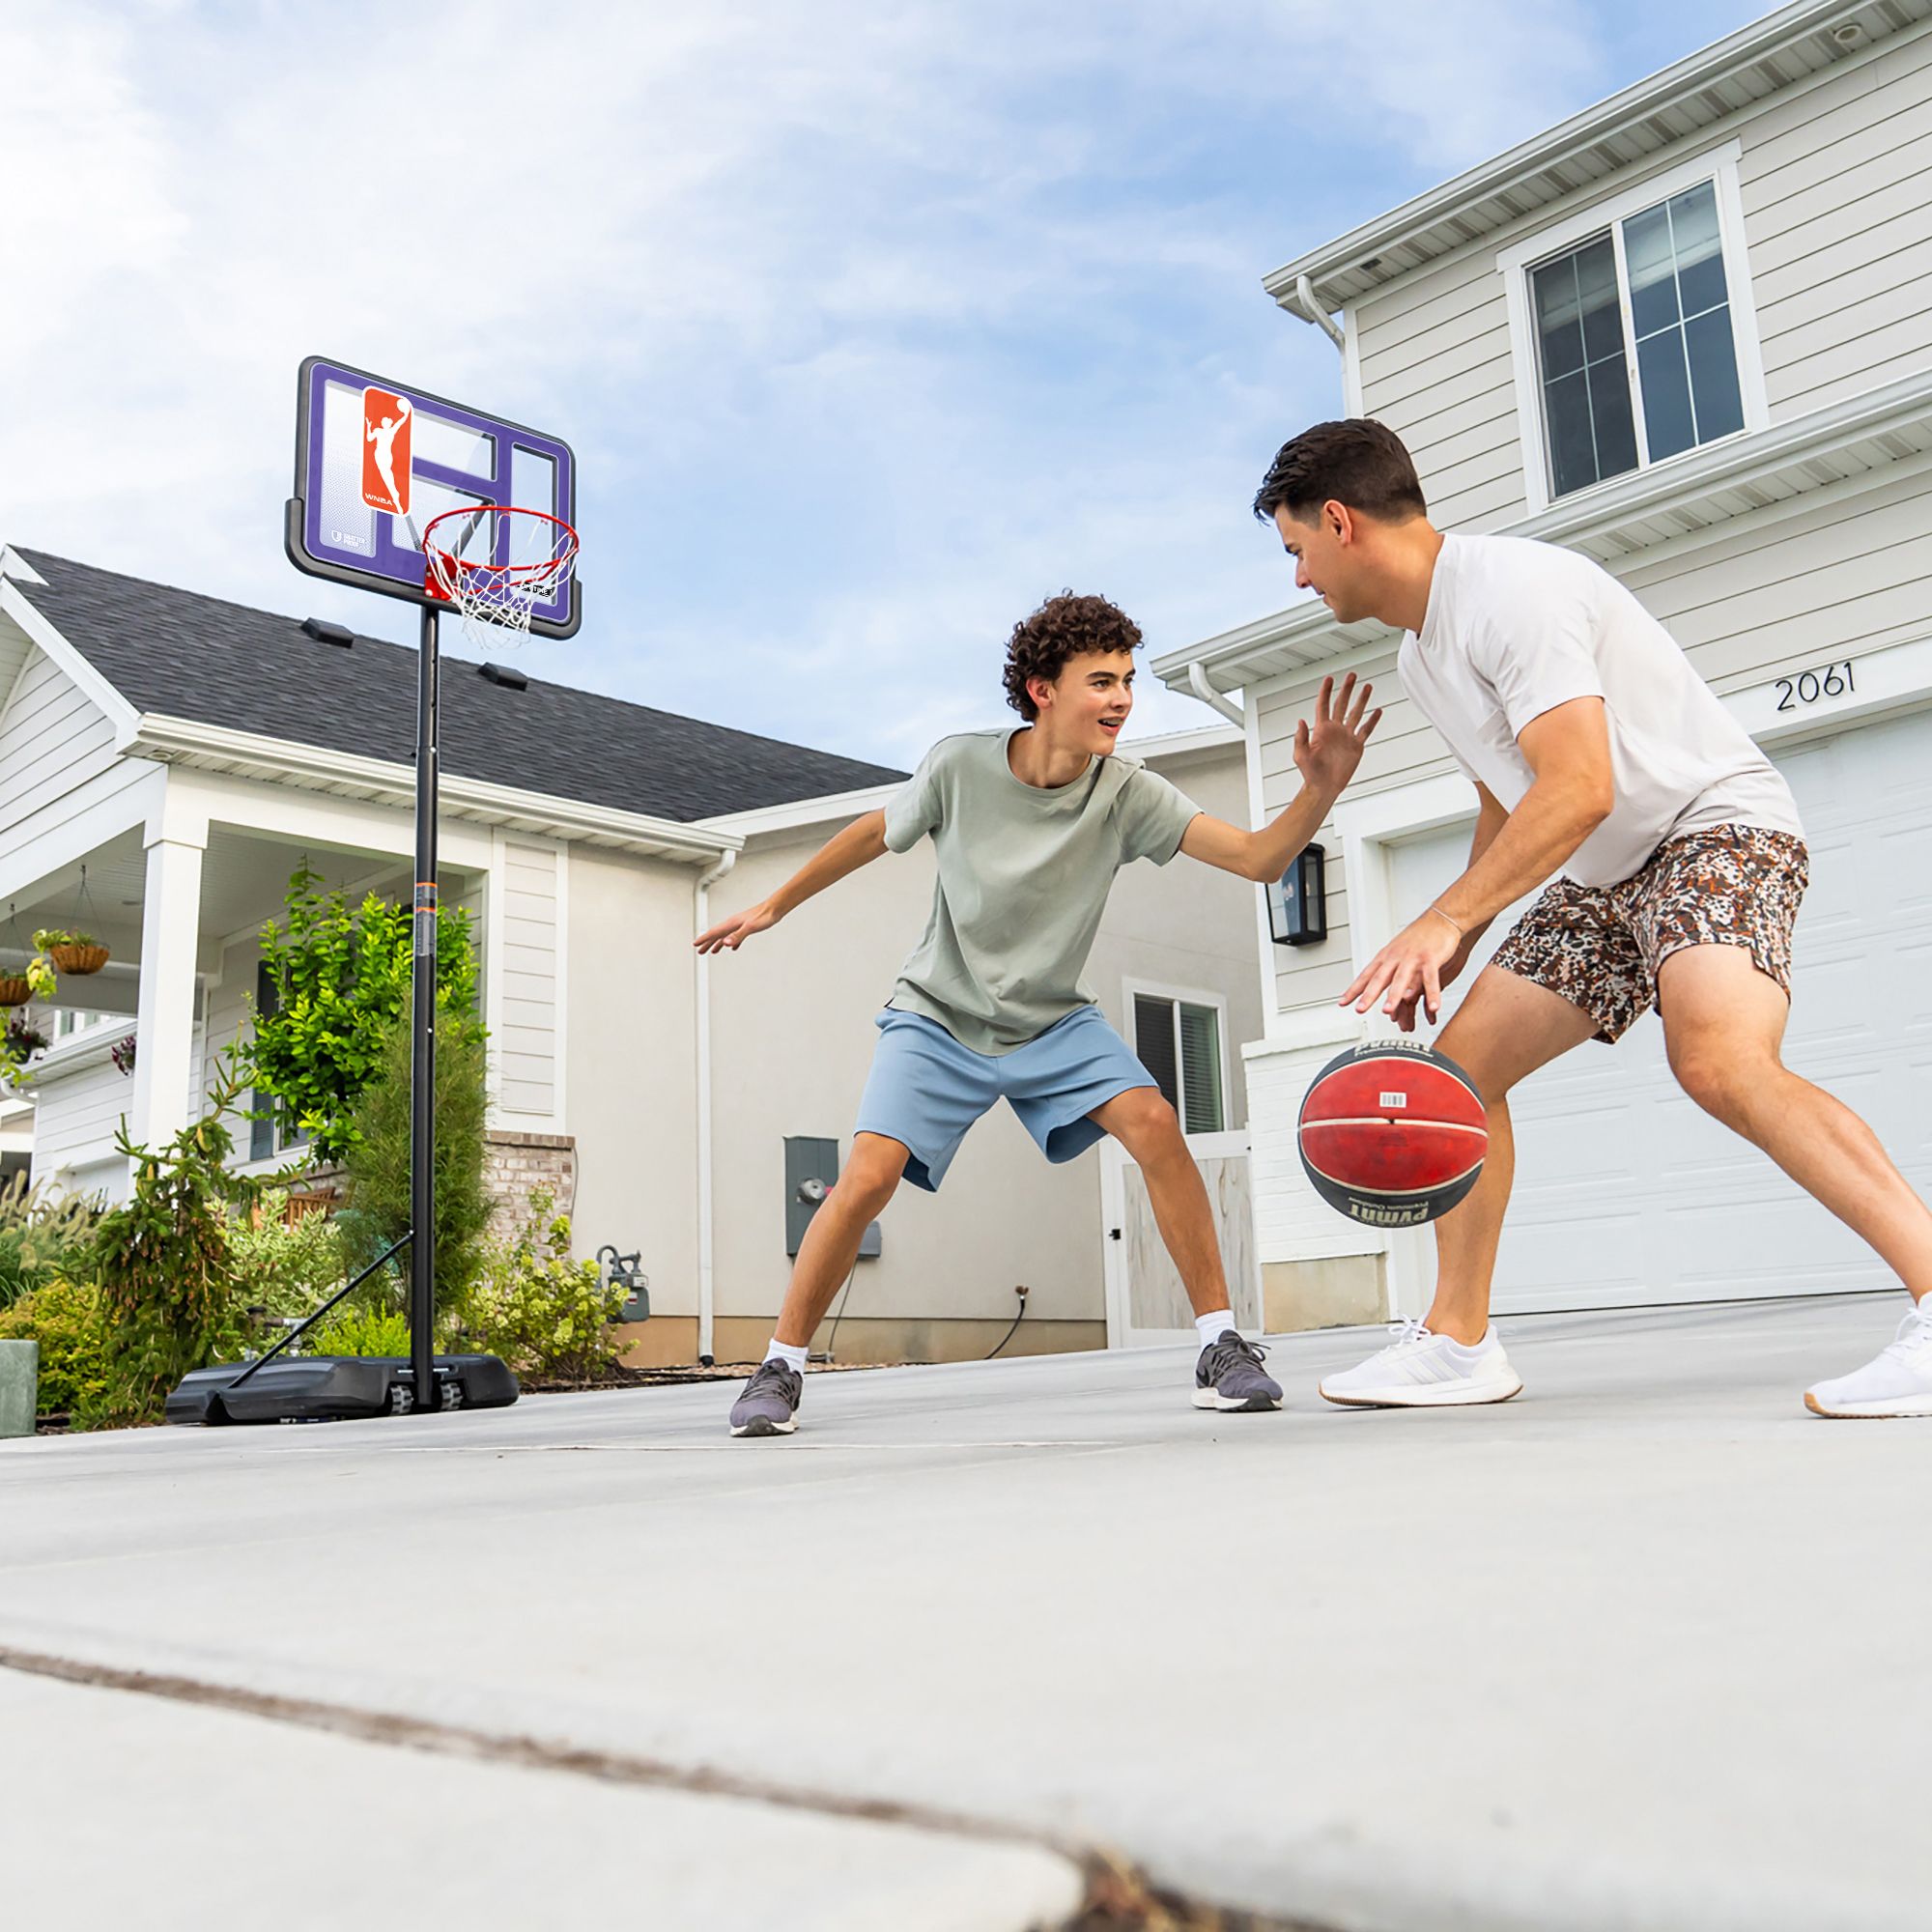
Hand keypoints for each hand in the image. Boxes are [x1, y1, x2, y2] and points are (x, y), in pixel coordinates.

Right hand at [695, 900, 778, 953]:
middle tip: (700, 951)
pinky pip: (734, 936)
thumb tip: (725, 943)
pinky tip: (732, 946)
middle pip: (717, 935)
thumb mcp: (750, 927)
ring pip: (725, 936)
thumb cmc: (764, 916)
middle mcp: (733, 924)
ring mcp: (739, 925)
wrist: (774, 909)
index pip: (714, 932)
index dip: (704, 939)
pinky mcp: (746, 927)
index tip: (695, 944)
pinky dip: (731, 942)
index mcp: (731, 923)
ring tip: (712, 951)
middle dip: (707, 943)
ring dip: (717, 943)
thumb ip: (738, 935)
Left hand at [1293, 672, 1382, 799]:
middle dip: (1347, 689)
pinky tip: (1377, 710)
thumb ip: (1300, 738)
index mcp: (1321, 729)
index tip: (1330, 678)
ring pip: (1356, 713)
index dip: (1326, 691)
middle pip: (1341, 704)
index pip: (1323, 705)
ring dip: (1362, 700)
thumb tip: (1301, 721)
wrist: (1324, 787)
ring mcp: (1346, 736)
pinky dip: (1372, 720)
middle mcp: (1335, 730)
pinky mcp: (1356, 745)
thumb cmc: (1310, 773)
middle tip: (1352, 675)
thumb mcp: (1301, 755)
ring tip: (1367, 686)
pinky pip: (1366, 730)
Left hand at [1340, 909, 1462, 1030]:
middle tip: (1360, 1009)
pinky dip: (1432, 994)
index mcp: (1387, 956)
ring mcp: (1413, 957)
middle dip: (1368, 995)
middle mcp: (1396, 957)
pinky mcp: (1431, 958)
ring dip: (1393, 996)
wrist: (1440, 919)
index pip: (1366, 975)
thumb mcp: (1397, 951)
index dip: (1354, 989)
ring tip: (1387, 1011)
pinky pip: (1430, 978)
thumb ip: (1388, 969)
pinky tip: (1433, 1008)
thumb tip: (1375, 985)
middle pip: (1380, 978)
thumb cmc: (1419, 936)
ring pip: (1401, 979)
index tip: (1342, 1003)